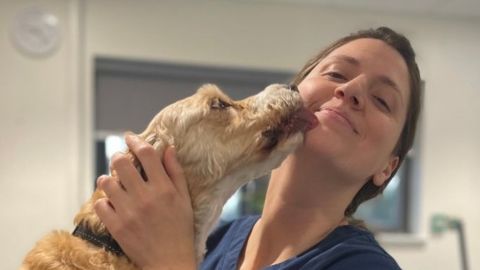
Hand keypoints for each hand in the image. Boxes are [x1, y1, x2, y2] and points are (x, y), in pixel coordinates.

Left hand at [94, 134, 195, 269]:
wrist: (169, 261)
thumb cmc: (180, 229)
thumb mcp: (184, 199)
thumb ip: (175, 172)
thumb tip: (167, 148)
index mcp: (163, 188)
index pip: (146, 154)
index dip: (136, 141)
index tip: (130, 137)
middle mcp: (145, 197)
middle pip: (121, 163)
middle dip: (118, 157)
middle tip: (119, 160)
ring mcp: (128, 211)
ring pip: (106, 182)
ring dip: (108, 178)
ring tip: (113, 182)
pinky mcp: (116, 226)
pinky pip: (100, 204)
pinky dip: (104, 201)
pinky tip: (112, 203)